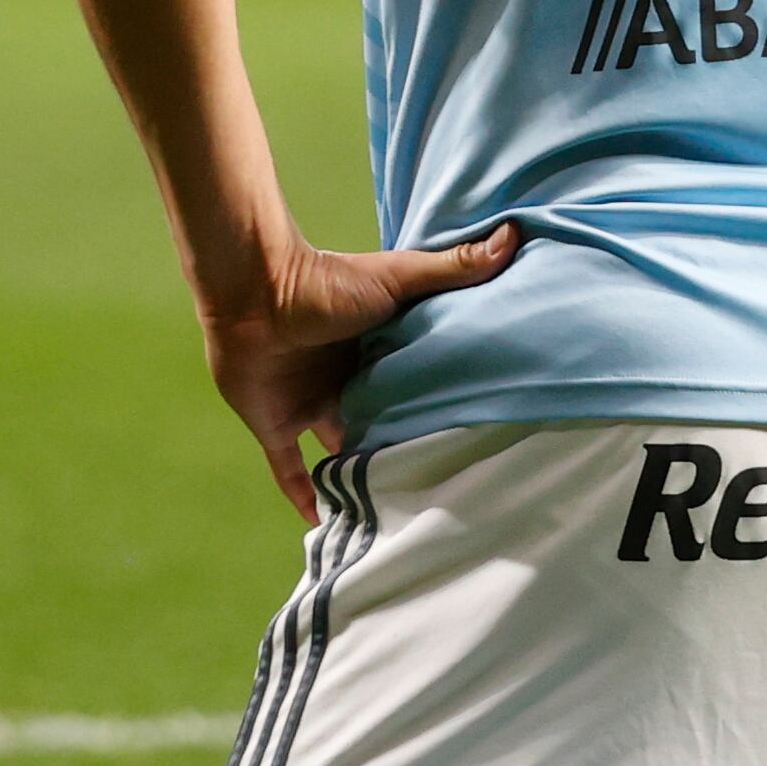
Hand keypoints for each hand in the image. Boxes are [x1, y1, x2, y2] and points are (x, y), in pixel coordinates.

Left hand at [199, 225, 522, 518]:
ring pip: (340, 455)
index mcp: (376, 353)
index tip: (471, 438)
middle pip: (380, 426)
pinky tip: (325, 528)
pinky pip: (290, 471)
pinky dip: (304, 498)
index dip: (436, 412)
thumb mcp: (399, 278)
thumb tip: (512, 236)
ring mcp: (309, 406)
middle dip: (401, 452)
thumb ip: (452, 268)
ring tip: (393, 518)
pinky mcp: (274, 426)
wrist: (253, 292)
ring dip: (358, 481)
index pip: (413, 389)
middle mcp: (346, 383)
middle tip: (440, 490)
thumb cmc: (327, 281)